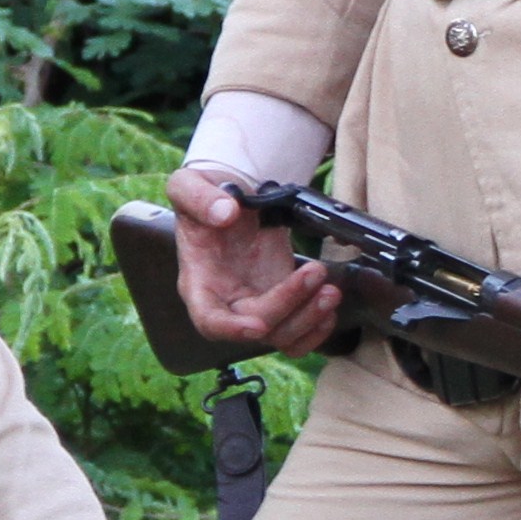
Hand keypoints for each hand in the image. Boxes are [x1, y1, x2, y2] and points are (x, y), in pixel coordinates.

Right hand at [168, 160, 340, 353]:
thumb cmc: (204, 195)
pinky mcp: (281, 299)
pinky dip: (317, 327)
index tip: (259, 325)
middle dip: (289, 305)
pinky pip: (297, 331)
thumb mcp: (189, 185)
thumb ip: (199, 197)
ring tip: (331, 290)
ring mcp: (256, 303)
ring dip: (310, 319)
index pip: (209, 320)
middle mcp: (227, 301)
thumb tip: (224, 213)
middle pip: (258, 325)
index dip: (232, 329)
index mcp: (199, 282)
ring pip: (282, 335)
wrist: (231, 197)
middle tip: (316, 272)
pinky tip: (330, 305)